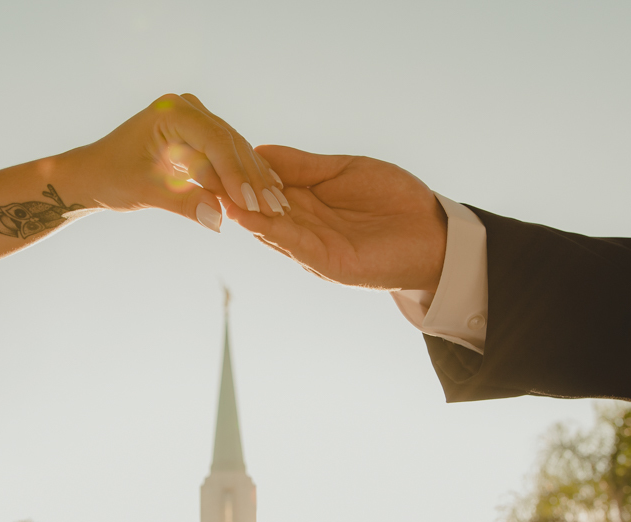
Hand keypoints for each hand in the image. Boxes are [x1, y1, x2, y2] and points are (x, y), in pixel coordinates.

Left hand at [68, 94, 286, 231]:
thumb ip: (184, 204)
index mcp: (170, 111)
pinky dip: (244, 177)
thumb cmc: (111, 178)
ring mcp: (195, 118)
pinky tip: (267, 195)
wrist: (94, 174)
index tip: (251, 203)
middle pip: (230, 144)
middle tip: (274, 209)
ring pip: (234, 151)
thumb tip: (219, 220)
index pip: (214, 141)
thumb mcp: (146, 192)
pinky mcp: (199, 135)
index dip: (235, 174)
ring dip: (254, 180)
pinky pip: (227, 156)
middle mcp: (186, 107)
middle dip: (251, 180)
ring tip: (277, 208)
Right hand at [224, 145, 446, 290]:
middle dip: (229, 191)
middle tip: (196, 171)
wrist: (434, 235)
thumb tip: (259, 150)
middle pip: (257, 206)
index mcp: (304, 201)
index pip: (262, 184)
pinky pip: (289, 242)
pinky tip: (244, 214)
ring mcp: (310, 246)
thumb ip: (303, 166)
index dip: (237, 171)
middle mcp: (301, 225)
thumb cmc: (395, 200)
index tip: (209, 152)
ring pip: (266, 226)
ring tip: (212, 190)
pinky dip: (266, 229)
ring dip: (239, 210)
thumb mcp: (344, 171)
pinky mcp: (324, 262)